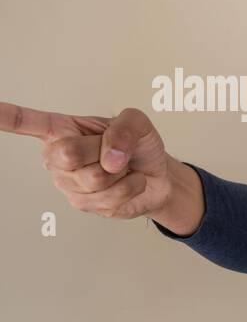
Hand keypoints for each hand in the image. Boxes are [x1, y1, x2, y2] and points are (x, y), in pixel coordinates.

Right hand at [1, 103, 173, 219]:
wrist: (156, 177)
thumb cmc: (138, 147)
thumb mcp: (137, 124)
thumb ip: (125, 128)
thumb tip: (111, 157)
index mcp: (61, 128)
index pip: (25, 122)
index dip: (5, 118)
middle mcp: (55, 155)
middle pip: (68, 153)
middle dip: (104, 152)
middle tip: (115, 153)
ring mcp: (66, 182)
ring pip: (94, 178)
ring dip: (122, 174)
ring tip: (122, 169)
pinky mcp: (81, 204)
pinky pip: (109, 197)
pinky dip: (130, 188)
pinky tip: (127, 184)